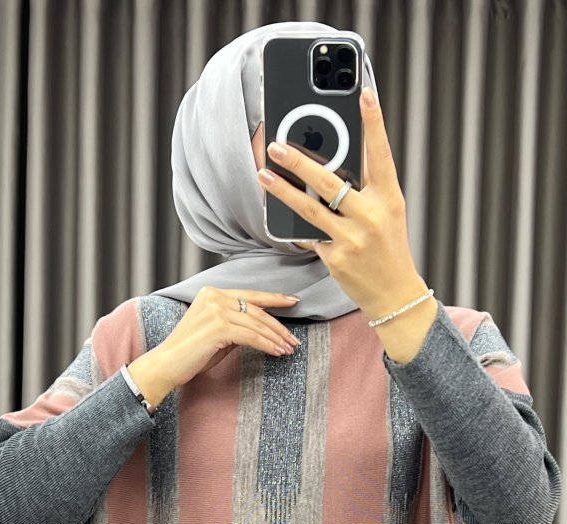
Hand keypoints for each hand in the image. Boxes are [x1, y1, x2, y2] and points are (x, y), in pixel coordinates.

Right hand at [127, 287, 301, 405]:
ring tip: (288, 349)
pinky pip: (251, 336)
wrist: (166, 365)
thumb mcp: (217, 334)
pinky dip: (267, 345)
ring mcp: (216, 310)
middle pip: (257, 310)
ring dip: (276, 338)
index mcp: (212, 293)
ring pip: (257, 324)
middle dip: (278, 327)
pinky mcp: (219, 327)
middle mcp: (214, 297)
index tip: (293, 301)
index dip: (274, 299)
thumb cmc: (189, 354)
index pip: (250, 295)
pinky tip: (277, 352)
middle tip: (293, 339)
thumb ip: (236, 325)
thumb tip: (261, 328)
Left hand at [256, 86, 430, 321]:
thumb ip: (365, 189)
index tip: (364, 94)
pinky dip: (293, 224)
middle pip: (330, 181)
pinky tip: (277, 212)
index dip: (373, 123)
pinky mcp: (335, 259)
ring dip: (282, 190)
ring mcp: (352, 238)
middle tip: (277, 145)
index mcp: (389, 197)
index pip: (380, 153)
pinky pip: (307, 236)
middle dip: (300, 161)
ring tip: (263, 175)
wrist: (394, 293)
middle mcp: (371, 215)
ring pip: (309, 209)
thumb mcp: (387, 212)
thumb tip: (332, 164)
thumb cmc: (388, 247)